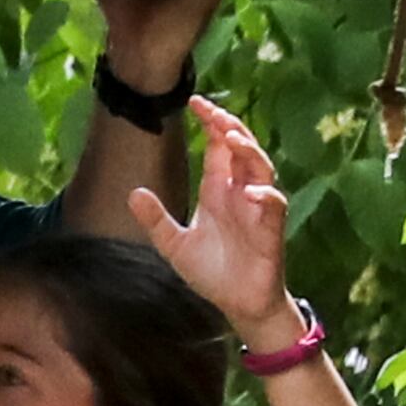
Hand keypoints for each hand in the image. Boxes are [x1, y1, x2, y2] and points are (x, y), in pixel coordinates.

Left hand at [130, 96, 297, 335]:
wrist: (236, 303)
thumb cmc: (211, 272)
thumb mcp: (174, 245)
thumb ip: (155, 220)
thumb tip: (132, 193)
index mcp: (217, 191)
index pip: (217, 148)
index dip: (211, 124)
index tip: (196, 102)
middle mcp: (239, 193)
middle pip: (242, 149)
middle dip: (230, 127)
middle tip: (214, 111)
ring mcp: (257, 209)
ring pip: (261, 168)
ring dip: (249, 152)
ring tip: (231, 138)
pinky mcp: (270, 230)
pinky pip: (273, 205)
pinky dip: (264, 195)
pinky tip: (250, 191)